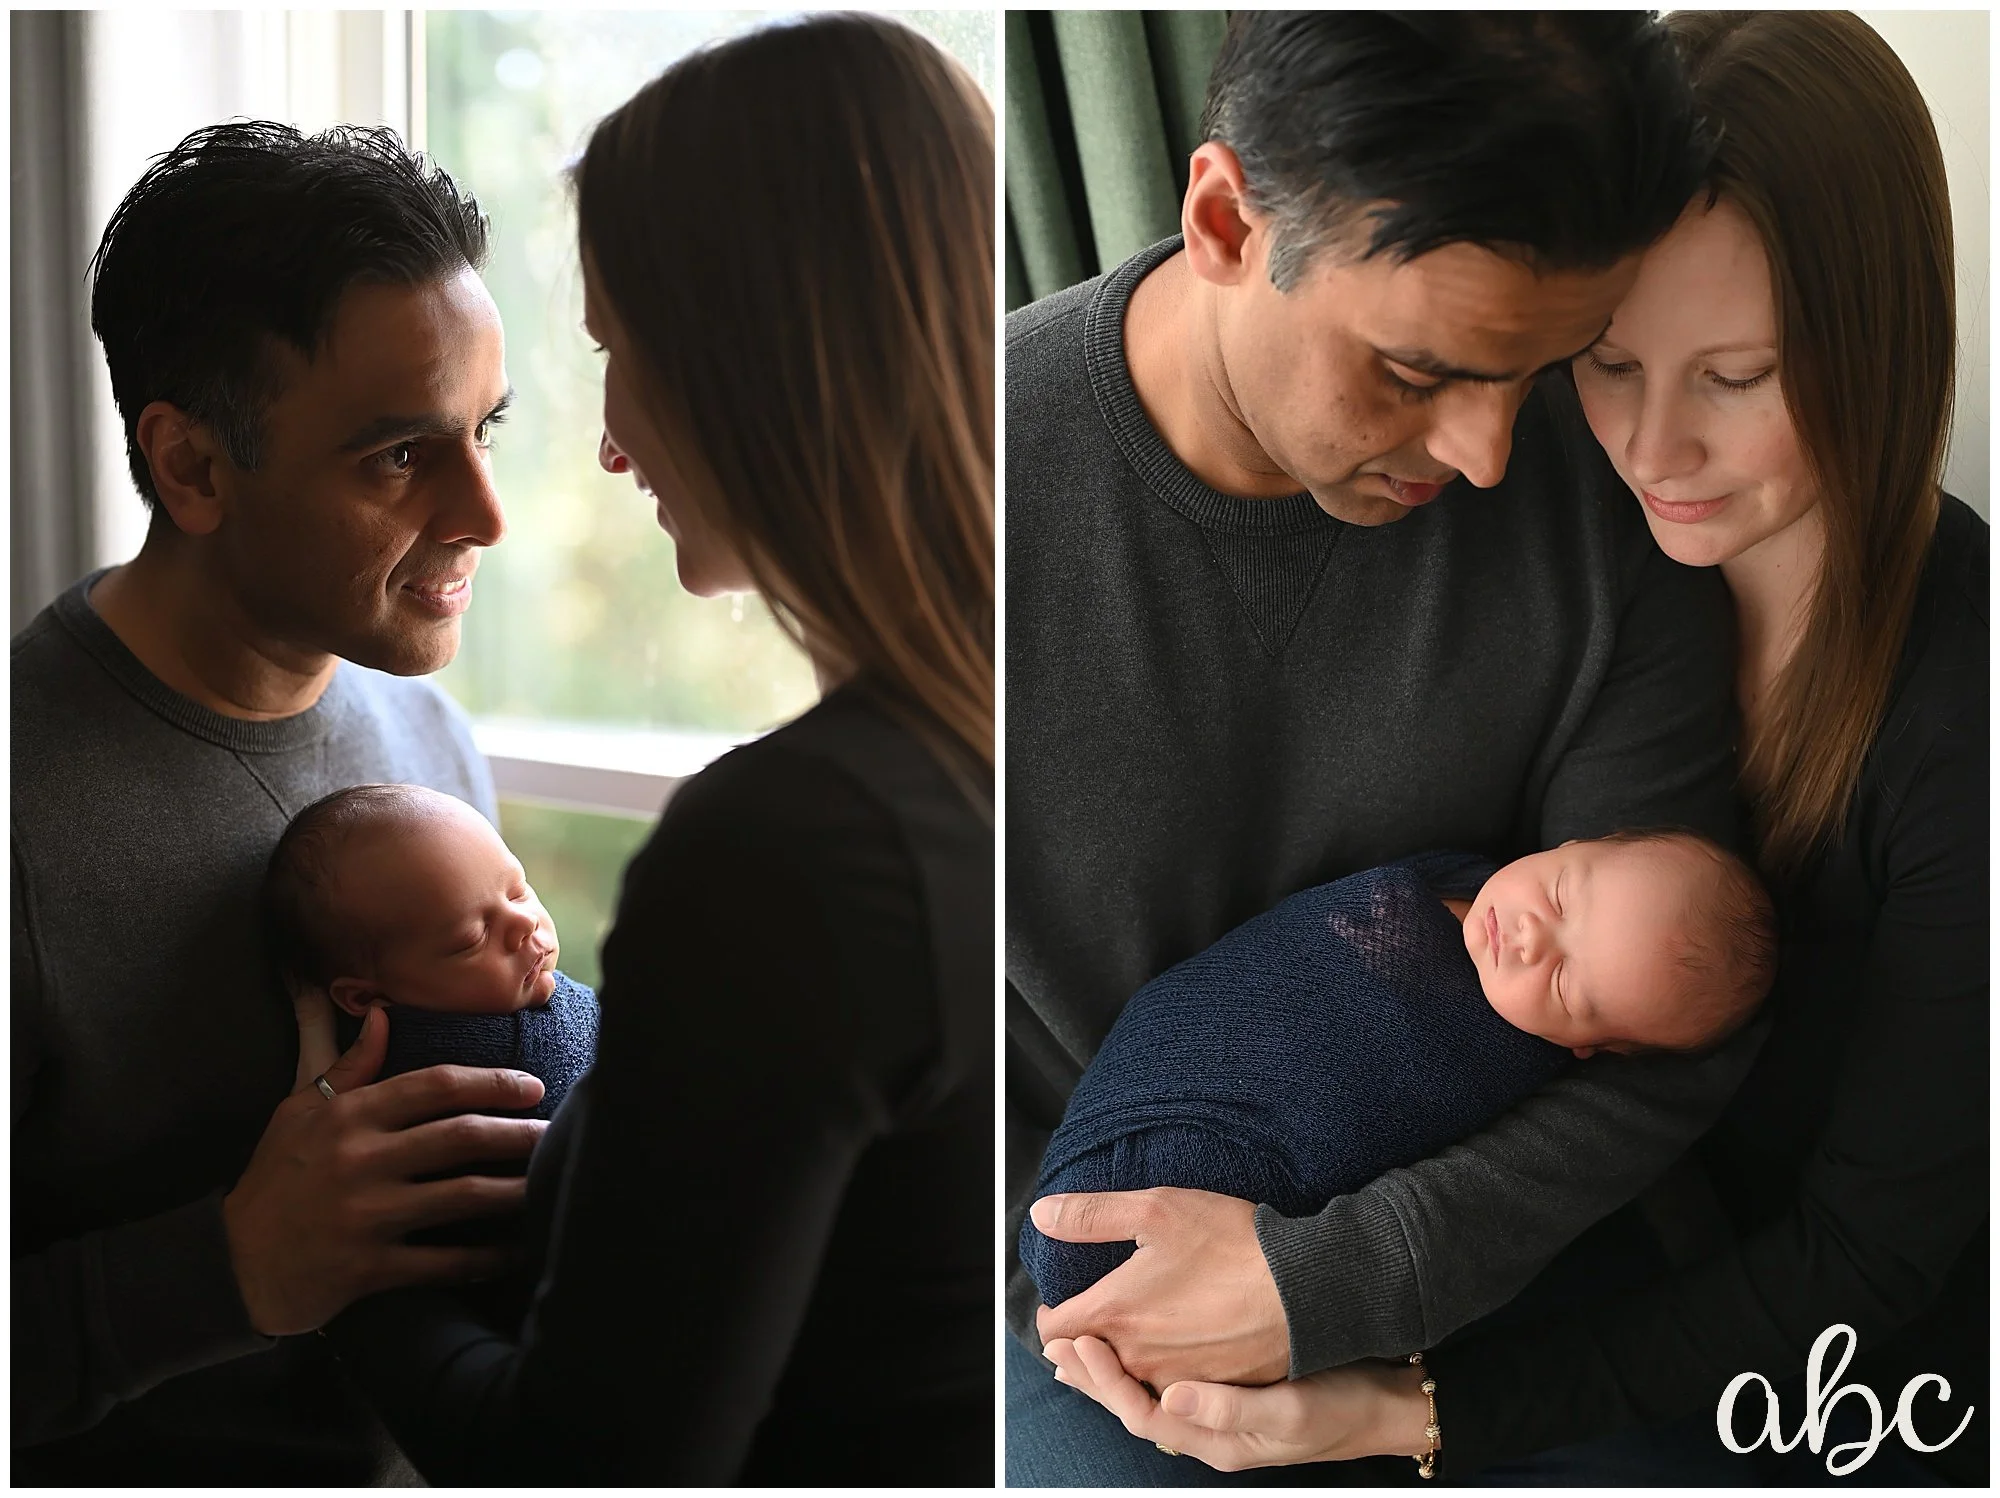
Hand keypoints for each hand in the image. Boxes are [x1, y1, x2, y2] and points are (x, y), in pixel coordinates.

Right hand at [222, 1005, 548, 1335]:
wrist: (227, 1264)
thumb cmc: (272, 1181)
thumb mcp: (297, 1113)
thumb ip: (349, 1068)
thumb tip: (385, 1016)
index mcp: (350, 1117)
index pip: (436, 1086)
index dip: (491, 1083)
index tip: (531, 1087)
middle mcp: (362, 1160)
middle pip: (461, 1137)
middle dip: (518, 1133)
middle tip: (556, 1133)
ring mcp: (367, 1215)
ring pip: (461, 1197)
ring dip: (513, 1190)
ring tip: (547, 1184)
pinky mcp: (368, 1268)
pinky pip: (442, 1262)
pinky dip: (485, 1258)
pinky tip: (516, 1252)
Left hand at [1031, 1186, 1288, 1386]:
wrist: (1305, 1286)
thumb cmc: (1231, 1242)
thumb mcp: (1156, 1208)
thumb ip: (1090, 1215)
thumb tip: (1042, 1217)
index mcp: (1116, 1314)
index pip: (1054, 1333)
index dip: (1050, 1316)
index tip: (1057, 1303)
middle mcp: (1140, 1358)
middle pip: (1088, 1365)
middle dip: (1078, 1345)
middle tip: (1080, 1326)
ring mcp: (1178, 1380)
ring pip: (1130, 1380)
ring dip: (1118, 1362)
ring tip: (1121, 1338)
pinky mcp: (1213, 1391)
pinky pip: (1171, 1390)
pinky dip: (1160, 1374)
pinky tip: (1169, 1351)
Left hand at [1042, 1334, 1430, 1470]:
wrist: (1383, 1405)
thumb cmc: (1339, 1406)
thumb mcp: (1288, 1409)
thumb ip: (1228, 1408)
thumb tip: (1171, 1398)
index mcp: (1217, 1441)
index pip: (1143, 1414)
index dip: (1105, 1382)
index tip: (1076, 1346)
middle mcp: (1210, 1434)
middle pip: (1137, 1409)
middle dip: (1095, 1380)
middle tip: (1056, 1344)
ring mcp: (1219, 1416)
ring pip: (1151, 1396)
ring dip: (1113, 1372)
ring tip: (1078, 1343)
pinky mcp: (1231, 1393)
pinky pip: (1172, 1384)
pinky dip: (1144, 1365)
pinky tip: (1133, 1343)